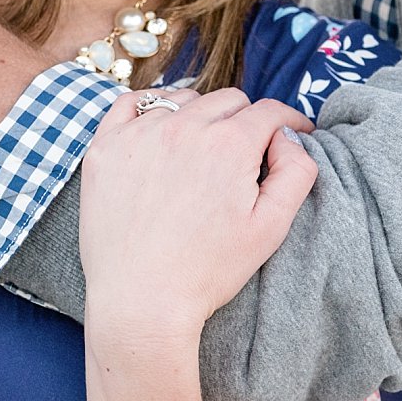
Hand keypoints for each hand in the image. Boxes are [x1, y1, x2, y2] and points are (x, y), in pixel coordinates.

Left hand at [78, 88, 317, 349]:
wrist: (141, 299)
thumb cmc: (209, 270)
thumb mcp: (271, 227)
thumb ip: (296, 172)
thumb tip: (289, 136)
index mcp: (229, 144)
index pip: (267, 111)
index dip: (287, 121)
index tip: (290, 133)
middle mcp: (182, 128)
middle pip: (226, 101)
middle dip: (244, 121)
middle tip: (243, 154)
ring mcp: (138, 134)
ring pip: (181, 101)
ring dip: (198, 117)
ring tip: (200, 151)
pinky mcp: (104, 148)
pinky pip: (130, 105)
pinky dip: (148, 110)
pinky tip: (157, 132)